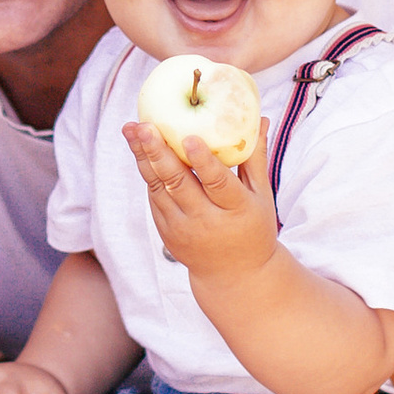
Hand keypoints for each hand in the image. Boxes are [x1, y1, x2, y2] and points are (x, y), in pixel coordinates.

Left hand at [124, 112, 280, 292]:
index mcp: (236, 211)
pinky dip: (147, 172)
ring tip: (132, 129)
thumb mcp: (261, 196)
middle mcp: (206, 222)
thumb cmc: (253, 227)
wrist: (234, 275)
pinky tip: (139, 147)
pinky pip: (154, 196)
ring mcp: (182, 229)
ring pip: (158, 188)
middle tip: (145, 126)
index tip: (189, 138)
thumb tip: (259, 118)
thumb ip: (255, 158)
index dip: (203, 161)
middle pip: (178, 184)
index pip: (217, 183)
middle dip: (159, 153)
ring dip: (143, 157)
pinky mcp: (166, 232)